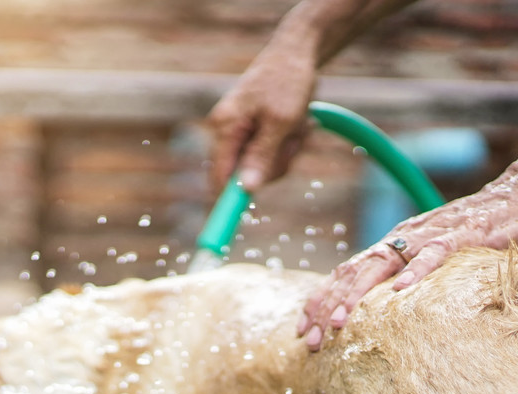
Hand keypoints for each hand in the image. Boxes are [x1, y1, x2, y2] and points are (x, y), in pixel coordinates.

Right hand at [207, 48, 317, 193]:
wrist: (298, 52)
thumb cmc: (288, 81)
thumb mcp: (281, 121)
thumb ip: (262, 156)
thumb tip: (246, 189)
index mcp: (225, 128)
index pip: (219, 177)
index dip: (230, 199)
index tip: (239, 218)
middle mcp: (229, 132)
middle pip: (247, 175)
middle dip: (276, 163)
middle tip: (293, 138)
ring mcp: (243, 133)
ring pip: (266, 166)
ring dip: (288, 151)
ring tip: (298, 123)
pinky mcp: (257, 132)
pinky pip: (274, 154)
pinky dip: (290, 143)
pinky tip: (298, 122)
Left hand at [297, 175, 517, 350]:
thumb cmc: (485, 230)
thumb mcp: (439, 256)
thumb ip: (415, 276)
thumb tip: (392, 312)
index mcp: (396, 244)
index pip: (347, 272)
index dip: (320, 300)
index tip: (300, 330)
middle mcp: (406, 237)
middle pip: (354, 272)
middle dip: (327, 307)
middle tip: (309, 341)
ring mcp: (432, 236)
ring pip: (383, 264)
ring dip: (358, 295)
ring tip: (339, 323)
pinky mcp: (464, 237)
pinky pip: (435, 255)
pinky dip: (416, 273)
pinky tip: (400, 294)